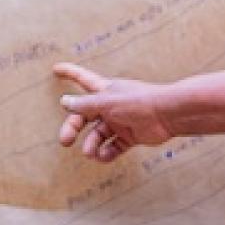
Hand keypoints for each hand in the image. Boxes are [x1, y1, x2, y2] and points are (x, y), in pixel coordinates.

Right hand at [53, 62, 172, 161]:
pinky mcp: (130, 136)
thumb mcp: (106, 102)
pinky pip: (113, 146)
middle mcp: (110, 105)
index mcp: (104, 91)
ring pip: (98, 135)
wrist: (168, 114)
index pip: (82, 78)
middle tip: (64, 140)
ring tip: (91, 153)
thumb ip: (85, 104)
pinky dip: (107, 153)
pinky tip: (104, 156)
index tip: (56, 68)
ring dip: (91, 145)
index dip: (69, 73)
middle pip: (84, 116)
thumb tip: (64, 102)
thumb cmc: (138, 101)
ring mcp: (120, 121)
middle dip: (73, 128)